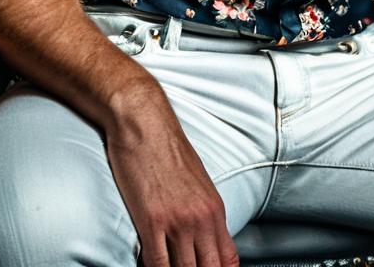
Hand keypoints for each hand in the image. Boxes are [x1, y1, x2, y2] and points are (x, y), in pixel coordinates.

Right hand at [103, 69, 239, 266]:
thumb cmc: (168, 148)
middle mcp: (201, 218)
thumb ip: (203, 213)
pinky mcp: (151, 220)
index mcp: (215, 209)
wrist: (145, 122)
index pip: (228, 262)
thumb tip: (204, 241)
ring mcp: (177, 221)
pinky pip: (157, 264)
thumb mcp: (197, 181)